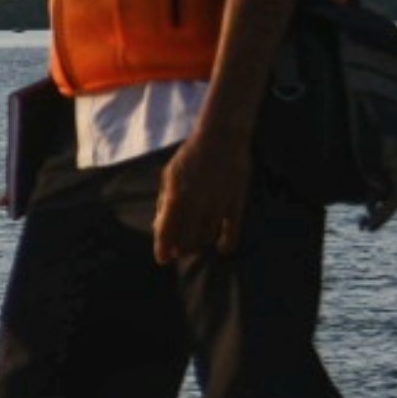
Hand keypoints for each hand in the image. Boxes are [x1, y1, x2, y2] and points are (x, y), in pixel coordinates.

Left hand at [154, 128, 248, 264]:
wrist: (222, 138)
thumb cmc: (190, 157)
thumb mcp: (169, 176)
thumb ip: (164, 202)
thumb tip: (160, 227)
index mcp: (176, 195)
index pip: (166, 231)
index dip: (163, 249)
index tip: (163, 259)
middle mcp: (196, 203)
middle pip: (186, 240)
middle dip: (180, 250)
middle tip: (179, 251)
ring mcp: (217, 204)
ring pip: (206, 238)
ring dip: (199, 246)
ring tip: (195, 245)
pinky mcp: (236, 203)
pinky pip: (232, 232)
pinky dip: (226, 244)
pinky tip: (222, 248)